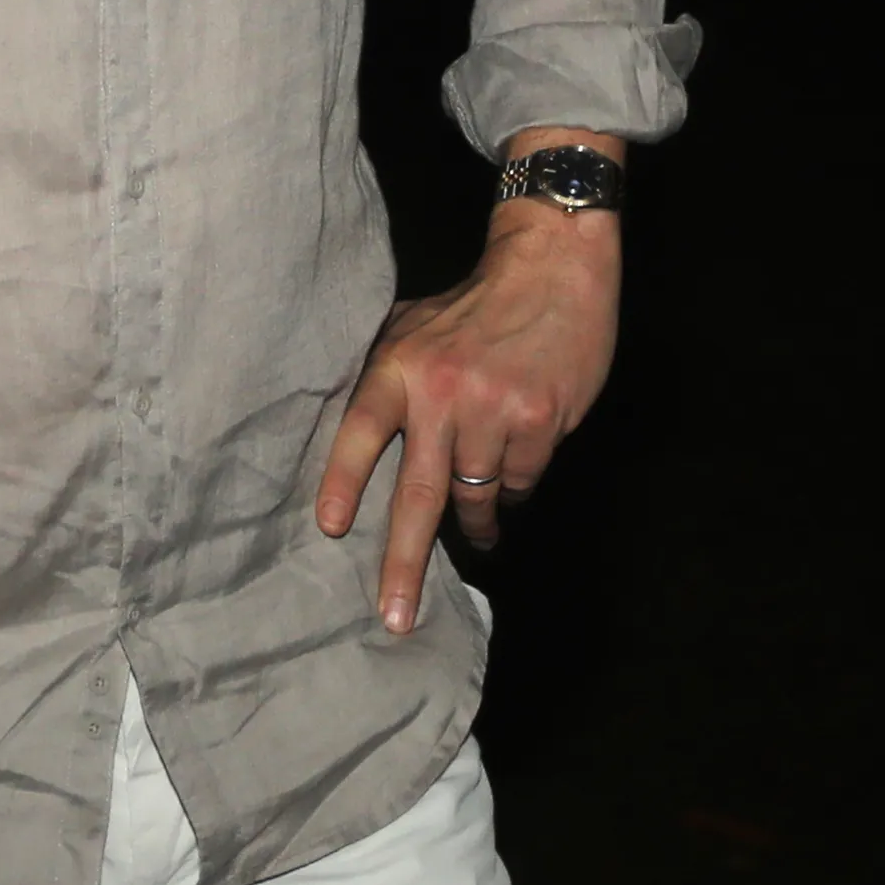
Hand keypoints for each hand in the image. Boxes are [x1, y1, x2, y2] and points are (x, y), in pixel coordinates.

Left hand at [316, 138, 623, 636]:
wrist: (553, 266)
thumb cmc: (476, 303)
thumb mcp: (413, 326)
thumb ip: (387, 378)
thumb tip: (348, 442)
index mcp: (400, 366)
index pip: (361, 433)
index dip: (344, 482)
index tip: (330, 529)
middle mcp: (443, 391)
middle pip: (418, 494)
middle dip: (405, 563)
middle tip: (395, 618)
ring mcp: (494, 409)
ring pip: (476, 495)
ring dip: (477, 519)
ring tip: (479, 532)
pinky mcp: (538, 421)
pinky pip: (519, 482)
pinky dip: (514, 486)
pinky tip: (516, 466)